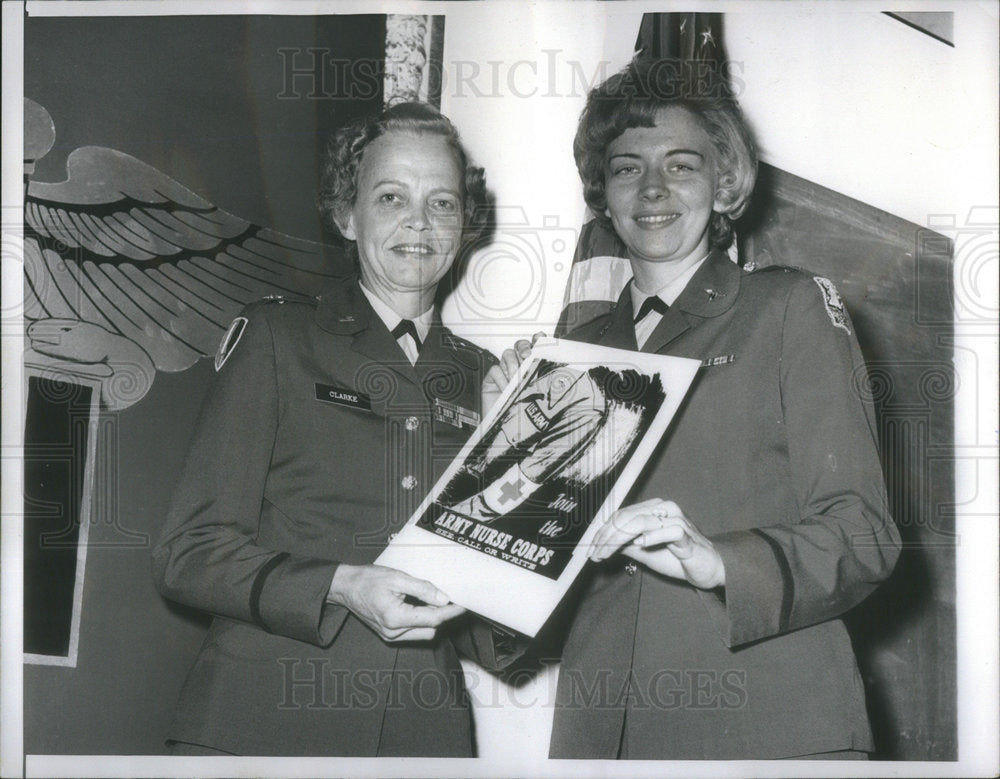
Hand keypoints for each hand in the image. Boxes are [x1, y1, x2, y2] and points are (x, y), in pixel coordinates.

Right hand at [326, 564, 465, 641]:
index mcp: (395, 618)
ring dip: (432, 620)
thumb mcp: (397, 577)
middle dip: (443, 616)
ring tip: (436, 601)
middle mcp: (393, 632)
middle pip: (430, 630)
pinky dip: (421, 622)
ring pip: (423, 633)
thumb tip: (444, 599)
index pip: (433, 619)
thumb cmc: (368, 579)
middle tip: (452, 599)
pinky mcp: (388, 635)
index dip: (451, 612)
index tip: (464, 604)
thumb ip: (422, 589)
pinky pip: (413, 633)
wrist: (346, 587)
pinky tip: (423, 607)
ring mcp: (390, 636)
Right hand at [481, 331, 545, 411]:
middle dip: (524, 347)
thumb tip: (552, 368)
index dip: (537, 340)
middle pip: (520, 346)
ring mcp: (505, 371)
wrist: (505, 429)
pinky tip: (506, 388)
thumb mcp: (536, 394)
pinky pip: (495, 370)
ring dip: (513, 364)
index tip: (540, 338)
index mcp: (531, 367)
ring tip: (517, 379)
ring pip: (507, 354)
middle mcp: (519, 366)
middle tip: (527, 356)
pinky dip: (501, 378)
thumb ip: (541, 380)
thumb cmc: (522, 412)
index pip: (535, 348)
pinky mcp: (491, 378)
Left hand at [589, 499, 725, 589]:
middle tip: (596, 553)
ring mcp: (676, 520)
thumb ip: (625, 544)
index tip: (591, 549)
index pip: (622, 515)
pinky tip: (640, 544)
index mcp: (653, 510)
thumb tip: (602, 543)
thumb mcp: (644, 551)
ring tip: (607, 553)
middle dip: (607, 536)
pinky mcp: (687, 535)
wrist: (706, 568)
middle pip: (627, 517)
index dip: (603, 531)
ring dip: (619, 539)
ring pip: (641, 521)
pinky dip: (652, 537)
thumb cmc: (677, 558)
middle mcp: (664, 509)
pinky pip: (669, 530)